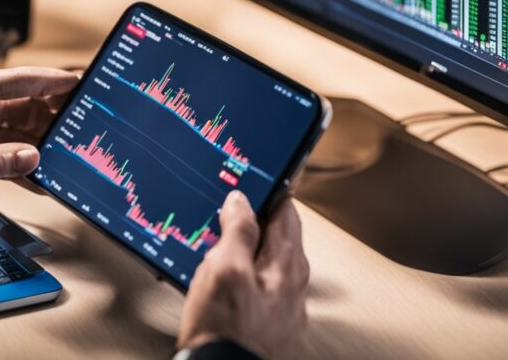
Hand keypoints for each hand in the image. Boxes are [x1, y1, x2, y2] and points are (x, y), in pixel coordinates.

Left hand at [0, 65, 77, 205]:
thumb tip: (32, 158)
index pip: (23, 80)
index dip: (55, 82)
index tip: (82, 83)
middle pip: (27, 103)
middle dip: (55, 117)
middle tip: (83, 130)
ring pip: (20, 126)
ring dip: (41, 142)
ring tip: (67, 156)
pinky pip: (5, 144)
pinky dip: (21, 158)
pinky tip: (39, 173)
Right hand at [178, 192, 308, 359]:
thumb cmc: (226, 331)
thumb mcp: (225, 270)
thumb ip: (237, 231)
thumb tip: (240, 201)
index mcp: (287, 264)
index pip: (286, 210)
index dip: (270, 189)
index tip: (255, 176)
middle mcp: (292, 285)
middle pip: (276, 236)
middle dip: (252, 219)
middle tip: (225, 208)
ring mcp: (282, 307)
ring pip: (265, 262)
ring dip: (244, 248)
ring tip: (214, 243)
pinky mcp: (267, 323)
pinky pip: (257, 286)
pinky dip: (241, 274)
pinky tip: (219, 280)